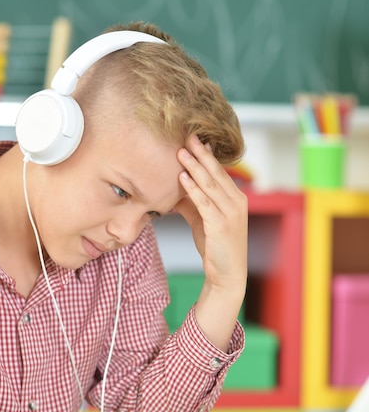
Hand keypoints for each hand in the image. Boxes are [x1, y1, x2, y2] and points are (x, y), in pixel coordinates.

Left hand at [174, 135, 247, 349]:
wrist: (226, 275)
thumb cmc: (216, 247)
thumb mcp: (202, 221)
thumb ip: (191, 203)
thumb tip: (174, 188)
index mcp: (236, 199)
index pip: (219, 172)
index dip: (206, 155)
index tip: (193, 138)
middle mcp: (237, 203)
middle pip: (216, 173)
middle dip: (200, 154)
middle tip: (187, 136)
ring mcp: (230, 214)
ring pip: (210, 185)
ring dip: (194, 167)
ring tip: (180, 152)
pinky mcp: (221, 225)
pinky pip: (205, 203)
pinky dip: (193, 189)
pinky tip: (182, 178)